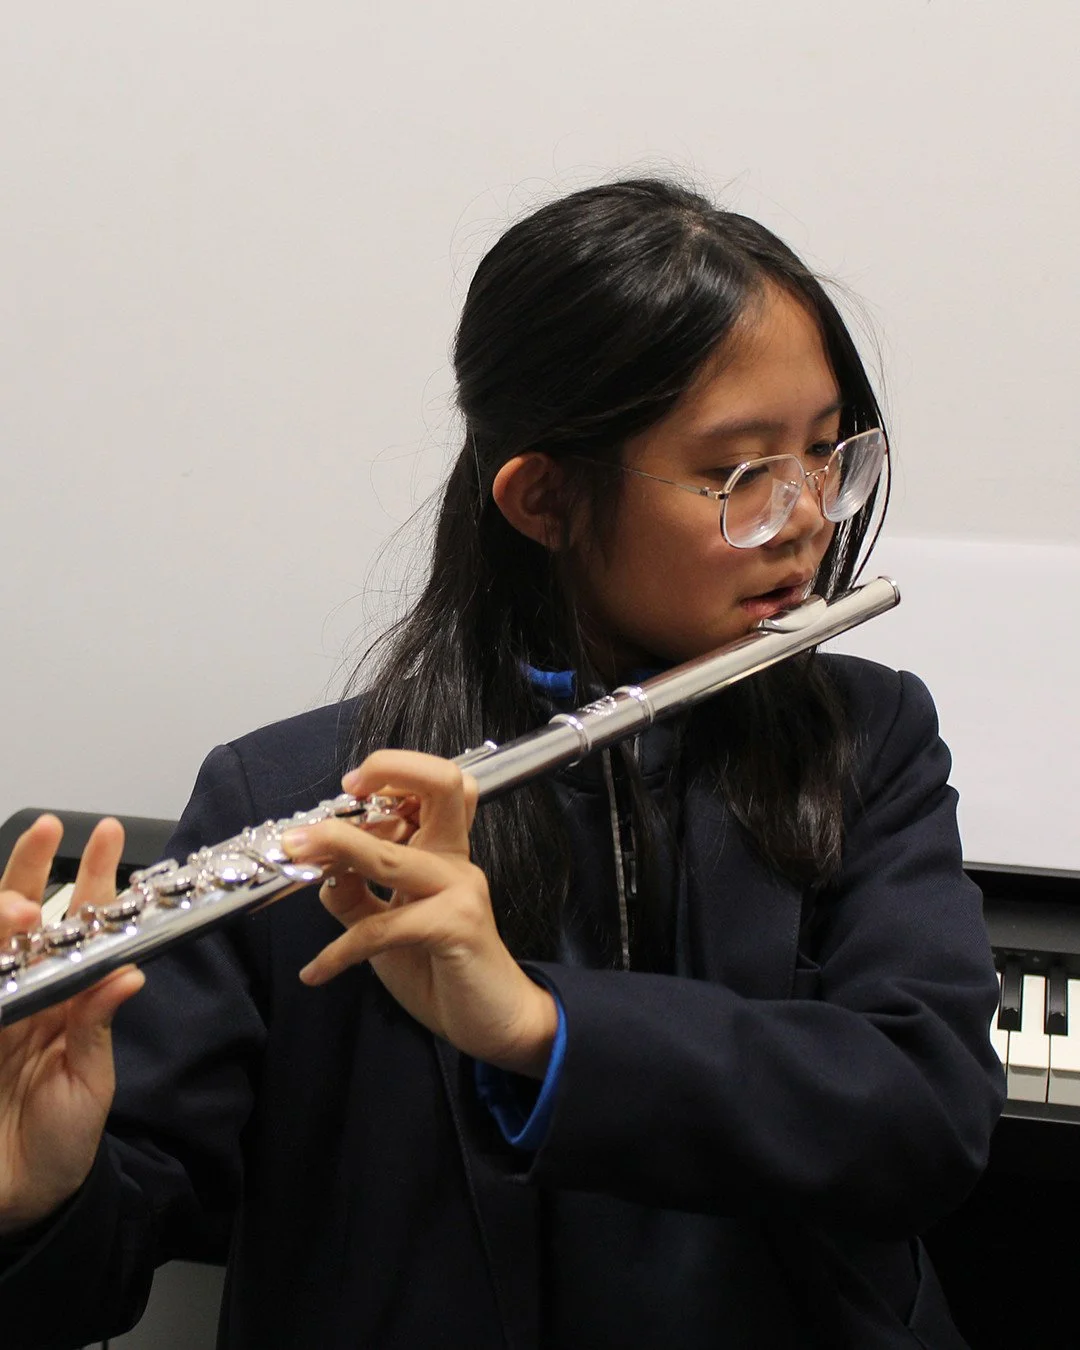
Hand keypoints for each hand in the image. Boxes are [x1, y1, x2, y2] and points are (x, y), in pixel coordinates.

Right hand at [0, 815, 143, 1235]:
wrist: (24, 1200)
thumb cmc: (64, 1138)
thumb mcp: (90, 1080)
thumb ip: (98, 1026)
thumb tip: (130, 972)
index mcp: (64, 994)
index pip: (79, 923)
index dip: (90, 875)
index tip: (103, 831)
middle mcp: (23, 993)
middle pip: (18, 919)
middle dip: (26, 872)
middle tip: (44, 838)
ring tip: (18, 905)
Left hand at [282, 751, 557, 1078]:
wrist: (494, 1021)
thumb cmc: (443, 969)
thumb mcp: (388, 926)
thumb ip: (358, 894)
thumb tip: (319, 870)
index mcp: (443, 851)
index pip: (433, 784)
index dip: (393, 771)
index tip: (349, 788)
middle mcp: (455, 860)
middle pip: (441, 784)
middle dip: (388, 770)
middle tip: (342, 790)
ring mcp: (459, 889)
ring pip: (392, 852)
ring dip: (336, 845)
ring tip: (296, 852)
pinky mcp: (455, 926)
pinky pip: (382, 928)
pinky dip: (341, 950)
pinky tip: (317, 972)